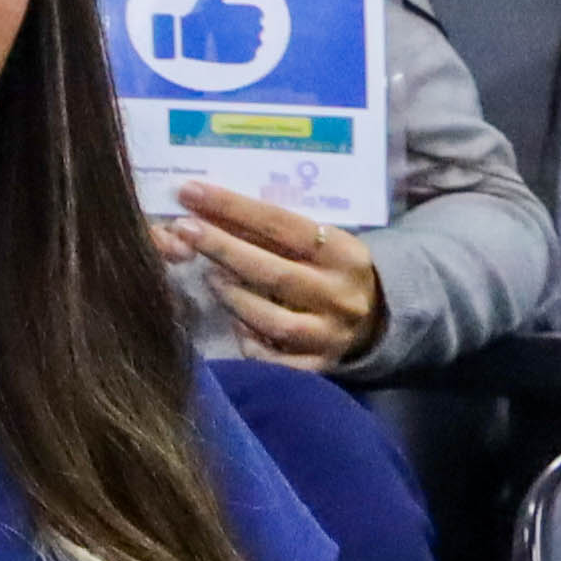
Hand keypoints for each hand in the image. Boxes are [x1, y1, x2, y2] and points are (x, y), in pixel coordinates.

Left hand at [159, 183, 386, 369]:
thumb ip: (271, 231)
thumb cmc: (328, 270)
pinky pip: (274, 360)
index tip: (191, 192)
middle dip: (223, 249)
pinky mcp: (320, 367)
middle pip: (274, 273)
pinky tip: (235, 324)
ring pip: (273, 321)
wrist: (377, 320)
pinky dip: (250, 342)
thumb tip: (205, 206)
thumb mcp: (316, 243)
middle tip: (183, 231)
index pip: (284, 226)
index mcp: (345, 254)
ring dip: (233, 298)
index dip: (234, 208)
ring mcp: (331, 336)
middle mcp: (342, 296)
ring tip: (208, 277)